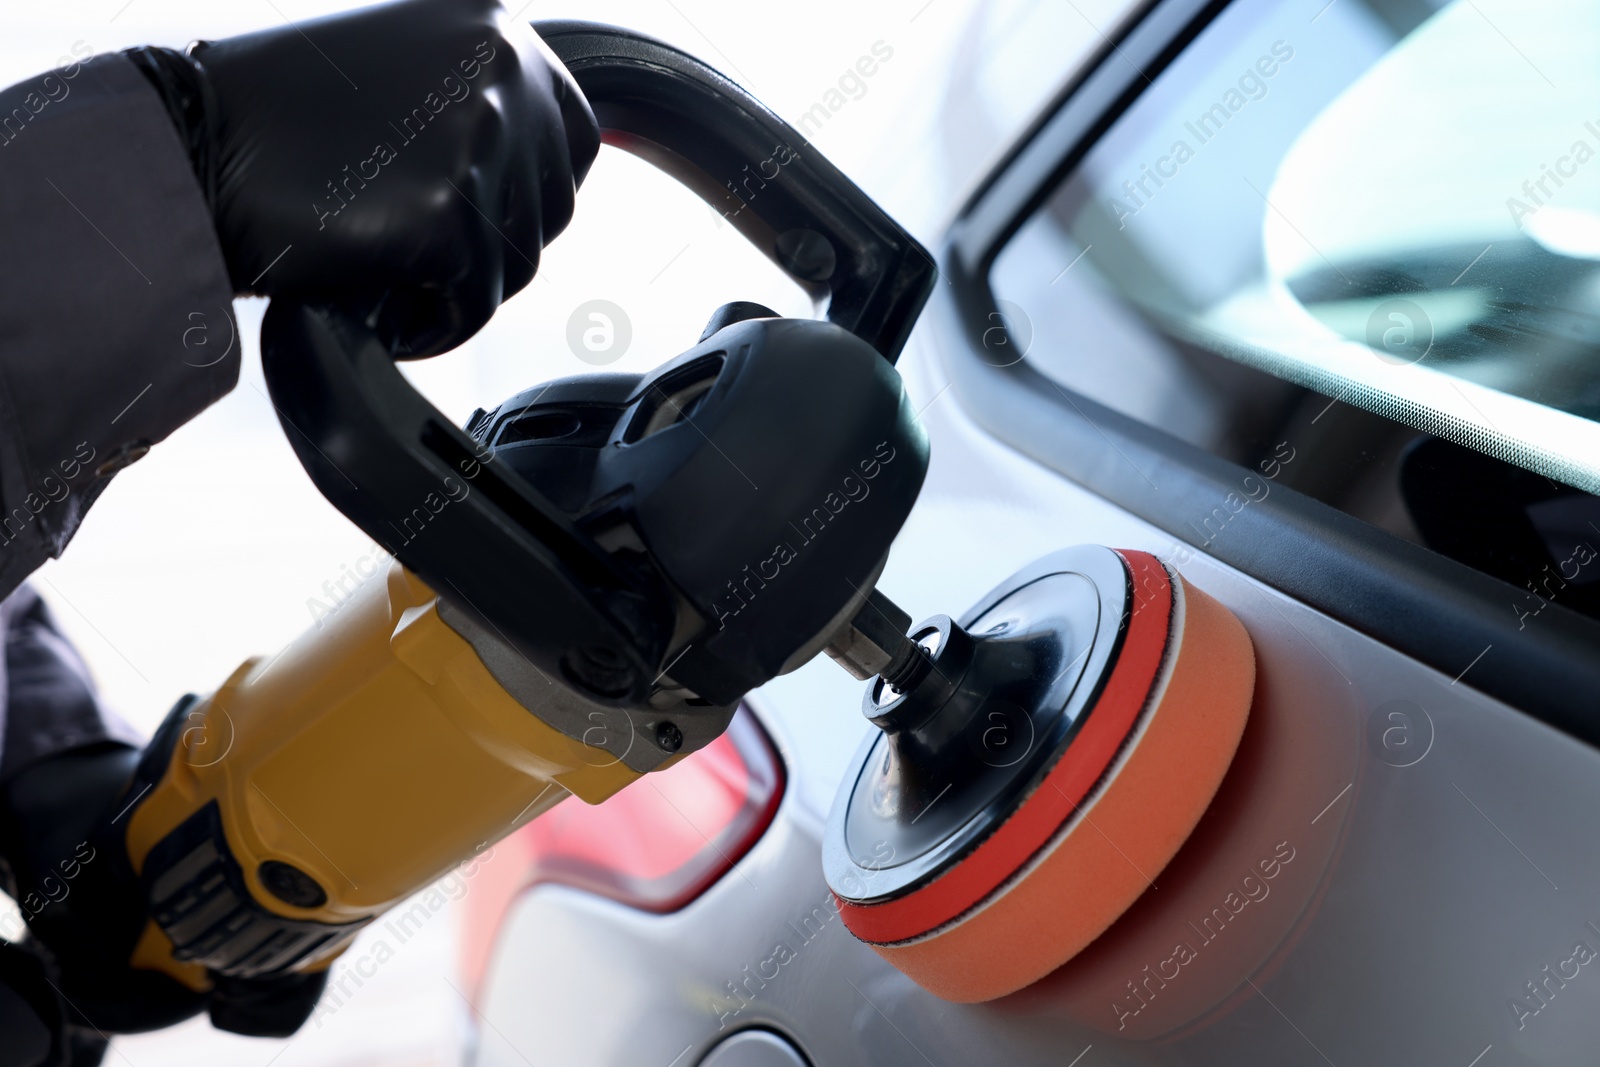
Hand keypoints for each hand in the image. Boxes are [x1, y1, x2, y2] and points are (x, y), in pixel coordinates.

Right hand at [131, 0, 598, 356]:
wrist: (190, 148)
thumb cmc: (277, 118)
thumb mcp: (402, 69)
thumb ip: (475, 99)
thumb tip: (536, 167)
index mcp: (496, 29)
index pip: (574, 138)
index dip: (536, 194)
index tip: (492, 220)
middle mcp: (501, 74)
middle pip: (550, 209)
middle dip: (494, 246)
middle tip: (424, 257)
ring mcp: (479, 143)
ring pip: (517, 263)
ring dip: (461, 289)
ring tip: (391, 276)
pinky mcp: (447, 217)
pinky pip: (473, 305)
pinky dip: (433, 324)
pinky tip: (382, 305)